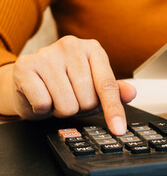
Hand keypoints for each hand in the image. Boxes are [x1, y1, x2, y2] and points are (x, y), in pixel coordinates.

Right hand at [0, 36, 135, 135]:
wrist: (28, 81)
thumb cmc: (65, 83)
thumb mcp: (94, 86)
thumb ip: (114, 90)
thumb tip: (131, 93)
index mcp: (92, 49)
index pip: (107, 85)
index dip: (113, 110)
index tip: (118, 129)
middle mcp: (70, 46)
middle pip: (87, 98)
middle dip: (81, 107)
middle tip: (72, 99)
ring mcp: (46, 54)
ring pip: (66, 104)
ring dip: (62, 110)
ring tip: (56, 97)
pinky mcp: (25, 67)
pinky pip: (43, 103)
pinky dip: (43, 109)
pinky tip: (41, 97)